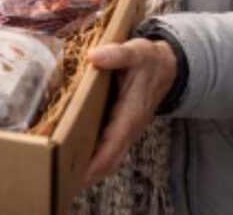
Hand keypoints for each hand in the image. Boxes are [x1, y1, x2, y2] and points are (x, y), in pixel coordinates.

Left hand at [81, 38, 177, 186]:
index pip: (114, 143)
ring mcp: (128, 129)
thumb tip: (94, 57)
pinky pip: (112, 149)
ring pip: (112, 157)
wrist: (167, 65)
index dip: (98, 160)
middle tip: (64, 180)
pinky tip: (79, 158)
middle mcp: (130, 126)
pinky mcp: (124, 127)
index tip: (81, 174)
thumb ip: (116, 54)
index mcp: (131, 112)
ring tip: (67, 175)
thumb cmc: (148, 59)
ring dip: (94, 169)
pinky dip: (98, 158)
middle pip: (111, 158)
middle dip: (92, 173)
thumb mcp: (135, 51)